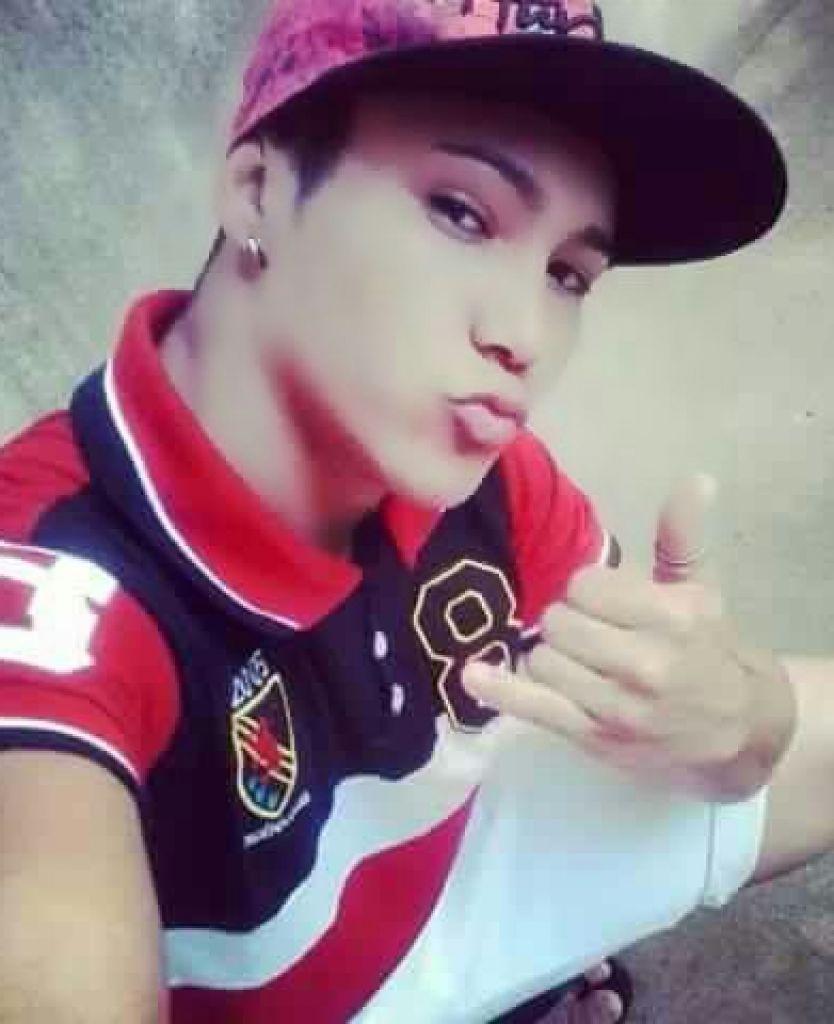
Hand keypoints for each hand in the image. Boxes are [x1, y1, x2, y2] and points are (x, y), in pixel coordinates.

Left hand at [463, 475, 795, 801]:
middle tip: (587, 631)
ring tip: (576, 659)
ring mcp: (617, 705)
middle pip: (558, 622)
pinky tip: (472, 674)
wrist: (739, 729)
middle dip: (565, 620)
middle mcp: (645, 663)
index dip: (584, 588)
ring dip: (549, 654)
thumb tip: (694, 480)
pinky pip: (534, 709)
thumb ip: (682, 536)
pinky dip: (499, 689)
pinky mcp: (594, 737)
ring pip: (542, 660)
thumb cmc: (710, 650)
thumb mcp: (702, 590)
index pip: (584, 585)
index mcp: (671, 617)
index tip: (599, 599)